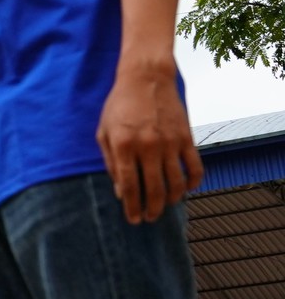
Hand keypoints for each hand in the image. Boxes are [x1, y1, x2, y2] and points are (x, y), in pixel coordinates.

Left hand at [96, 60, 201, 223]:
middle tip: (149, 218)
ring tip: (166, 206)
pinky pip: (195, 166)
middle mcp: (148, 146)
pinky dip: (193, 182)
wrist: (146, 78)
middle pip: (154, 188)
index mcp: (123, 146)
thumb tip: (120, 191)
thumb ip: (111, 162)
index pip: (129, 186)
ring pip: (176, 182)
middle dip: (152, 209)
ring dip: (172, 200)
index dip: (132, 206)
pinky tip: (186, 189)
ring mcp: (170, 142)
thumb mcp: (104, 132)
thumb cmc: (119, 106)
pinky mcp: (186, 137)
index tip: (133, 219)